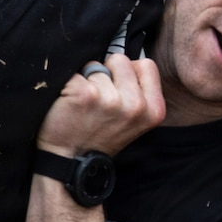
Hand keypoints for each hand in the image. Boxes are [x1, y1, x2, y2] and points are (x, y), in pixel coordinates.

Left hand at [37, 54, 164, 157]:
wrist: (69, 163)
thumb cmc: (100, 135)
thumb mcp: (135, 119)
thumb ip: (139, 91)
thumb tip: (130, 59)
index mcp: (154, 110)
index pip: (146, 64)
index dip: (128, 73)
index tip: (118, 92)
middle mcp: (136, 105)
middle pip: (120, 59)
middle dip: (107, 74)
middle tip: (98, 101)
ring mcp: (110, 100)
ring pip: (95, 65)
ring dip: (86, 80)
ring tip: (84, 106)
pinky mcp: (84, 94)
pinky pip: (74, 72)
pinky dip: (67, 84)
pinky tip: (69, 104)